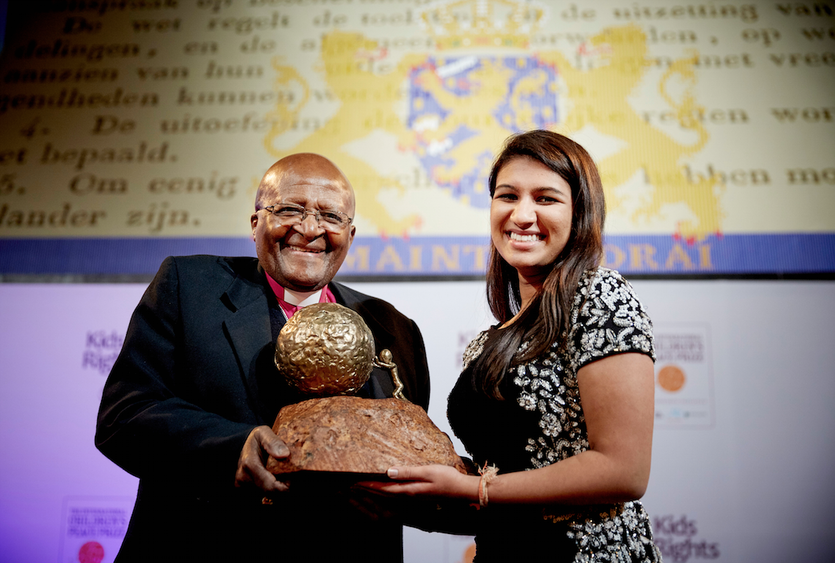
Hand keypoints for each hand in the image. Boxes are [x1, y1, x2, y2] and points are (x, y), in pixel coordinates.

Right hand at [234, 425, 289, 492]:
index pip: (271, 486)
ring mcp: (242, 486)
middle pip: (270, 493)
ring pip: (266, 495)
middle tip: (290, 476)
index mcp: (249, 464)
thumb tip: (285, 454)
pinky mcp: (243, 490)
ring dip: (276, 489)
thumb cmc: (255, 440)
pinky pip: (261, 495)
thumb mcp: (263, 433)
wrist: (241, 446)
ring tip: (282, 476)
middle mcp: (243, 478)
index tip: (292, 478)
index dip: (286, 486)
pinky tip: (274, 480)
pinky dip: (271, 490)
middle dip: (282, 487)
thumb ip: (273, 442)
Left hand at [361, 464, 478, 500]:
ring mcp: (412, 495)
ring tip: (361, 486)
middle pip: (382, 494)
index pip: (383, 489)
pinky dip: (385, 490)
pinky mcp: (416, 494)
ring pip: (387, 494)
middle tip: (350, 486)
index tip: (353, 482)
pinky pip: (395, 493)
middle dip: (366, 490)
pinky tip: (384, 485)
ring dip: (374, 491)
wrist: (462, 490)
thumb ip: (408, 471)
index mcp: (408, 490)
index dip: (367, 486)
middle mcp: (408, 495)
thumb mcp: (428, 471)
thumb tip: (388, 471)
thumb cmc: (447, 479)